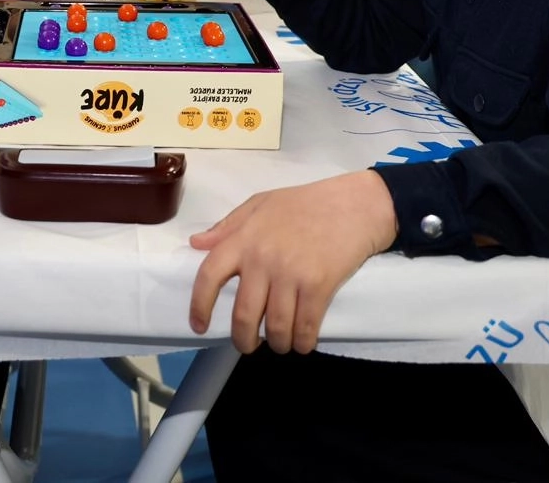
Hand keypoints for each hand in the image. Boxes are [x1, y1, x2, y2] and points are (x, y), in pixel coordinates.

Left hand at [190, 171, 397, 353]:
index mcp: (243, 238)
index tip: (199, 325)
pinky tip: (302, 342)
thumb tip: (196, 243)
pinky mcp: (318, 286)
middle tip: (249, 344)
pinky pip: (304, 327)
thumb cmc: (305, 203)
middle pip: (243, 315)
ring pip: (275, 327)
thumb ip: (227, 225)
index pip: (208, 275)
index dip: (199, 305)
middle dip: (244, 339)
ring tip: (280, 343)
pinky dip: (302, 342)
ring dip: (277, 344)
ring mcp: (290, 274)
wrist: (353, 205)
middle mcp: (262, 259)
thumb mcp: (260, 204)